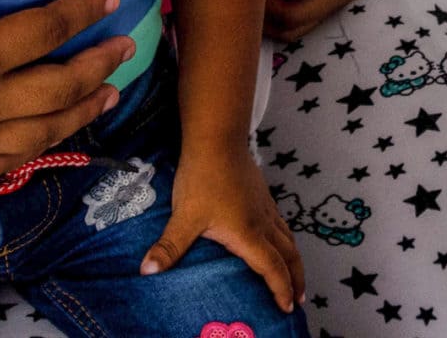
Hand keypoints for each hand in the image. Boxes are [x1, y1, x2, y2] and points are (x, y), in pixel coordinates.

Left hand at [143, 143, 304, 312]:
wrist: (218, 139)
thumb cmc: (203, 177)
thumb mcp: (184, 215)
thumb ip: (169, 246)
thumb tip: (147, 271)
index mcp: (248, 234)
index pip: (271, 268)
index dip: (281, 289)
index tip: (287, 308)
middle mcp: (263, 222)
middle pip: (289, 255)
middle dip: (296, 279)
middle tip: (299, 299)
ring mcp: (265, 207)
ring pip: (289, 238)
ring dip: (294, 259)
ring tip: (295, 275)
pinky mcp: (263, 195)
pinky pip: (282, 224)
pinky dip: (286, 239)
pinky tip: (279, 240)